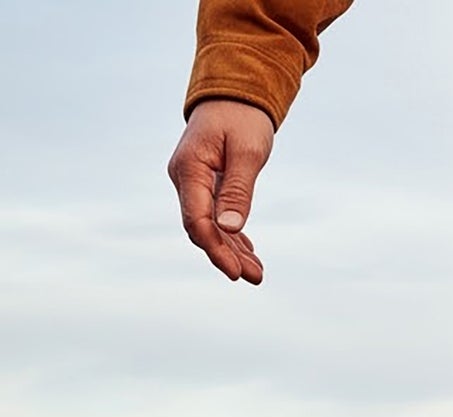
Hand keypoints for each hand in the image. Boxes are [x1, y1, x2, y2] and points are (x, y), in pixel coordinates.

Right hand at [167, 100, 275, 283]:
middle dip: (227, 256)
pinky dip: (231, 236)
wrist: (234, 93)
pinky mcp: (204, 185)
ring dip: (231, 251)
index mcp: (190, 169)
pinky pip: (214, 217)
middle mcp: (185, 178)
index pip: (197, 220)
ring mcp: (192, 182)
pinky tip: (248, 253)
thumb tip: (230, 228)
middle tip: (256, 277)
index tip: (235, 272)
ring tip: (257, 272)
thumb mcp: (247, 153)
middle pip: (201, 229)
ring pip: (209, 226)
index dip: (215, 250)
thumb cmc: (242, 118)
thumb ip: (238, 191)